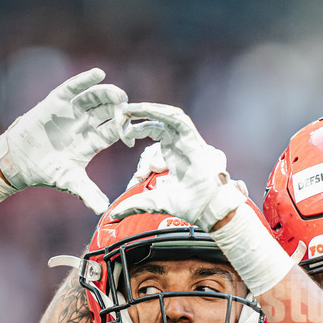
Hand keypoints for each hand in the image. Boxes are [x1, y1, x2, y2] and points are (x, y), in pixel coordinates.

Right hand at [0, 68, 126, 213]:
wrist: (19, 162)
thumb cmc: (47, 171)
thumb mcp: (70, 182)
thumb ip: (87, 193)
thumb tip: (103, 209)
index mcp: (94, 141)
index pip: (115, 131)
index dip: (125, 130)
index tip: (133, 133)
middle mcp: (86, 123)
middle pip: (109, 111)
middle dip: (120, 110)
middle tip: (129, 110)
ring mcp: (72, 111)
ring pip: (95, 98)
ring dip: (107, 94)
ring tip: (118, 94)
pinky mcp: (56, 102)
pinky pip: (73, 88)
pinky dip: (85, 80)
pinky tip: (98, 73)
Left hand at [114, 102, 244, 229]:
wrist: (208, 209)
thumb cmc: (187, 205)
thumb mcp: (153, 201)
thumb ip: (134, 204)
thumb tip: (114, 214)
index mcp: (170, 152)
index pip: (151, 130)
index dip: (135, 129)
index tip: (122, 135)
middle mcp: (178, 142)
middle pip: (156, 120)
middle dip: (137, 115)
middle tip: (119, 115)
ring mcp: (186, 140)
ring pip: (167, 115)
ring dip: (147, 109)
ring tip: (129, 108)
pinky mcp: (194, 140)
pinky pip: (179, 120)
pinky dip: (163, 113)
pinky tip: (146, 110)